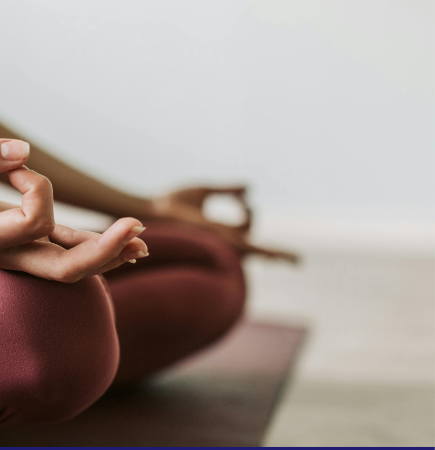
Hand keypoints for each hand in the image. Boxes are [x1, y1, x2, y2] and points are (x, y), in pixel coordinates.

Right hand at [0, 139, 149, 282]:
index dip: (36, 186)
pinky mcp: (30, 248)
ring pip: (71, 268)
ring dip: (109, 255)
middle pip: (62, 270)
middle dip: (102, 252)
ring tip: (143, 240)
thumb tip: (22, 150)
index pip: (31, 223)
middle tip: (136, 227)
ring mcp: (20, 257)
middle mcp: (4, 256)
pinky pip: (68, 255)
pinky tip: (131, 246)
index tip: (16, 164)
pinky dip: (99, 249)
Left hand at [149, 185, 298, 262]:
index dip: (250, 211)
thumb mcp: (205, 191)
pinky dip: (272, 253)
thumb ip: (228, 190)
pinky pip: (253, 249)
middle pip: (252, 240)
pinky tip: (289, 260)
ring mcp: (223, 242)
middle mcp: (221, 240)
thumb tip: (250, 187)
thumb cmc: (170, 202)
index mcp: (217, 230)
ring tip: (295, 262)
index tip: (244, 197)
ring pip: (258, 252)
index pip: (244, 227)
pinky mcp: (223, 241)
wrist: (153, 210)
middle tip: (268, 232)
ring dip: (277, 255)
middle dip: (265, 237)